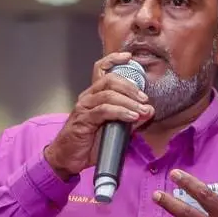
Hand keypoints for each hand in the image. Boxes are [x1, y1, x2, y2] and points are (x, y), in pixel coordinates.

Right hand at [43, 53, 154, 178]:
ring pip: (108, 94)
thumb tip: (149, 110)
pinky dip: (121, 112)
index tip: (128, 57)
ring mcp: (84, 107)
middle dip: (130, 86)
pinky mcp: (83, 120)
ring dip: (129, 101)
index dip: (113, 59)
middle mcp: (88, 97)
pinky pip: (104, 110)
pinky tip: (132, 117)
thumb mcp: (115, 129)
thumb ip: (131, 119)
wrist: (68, 159)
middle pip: (109, 80)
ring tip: (141, 110)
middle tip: (144, 98)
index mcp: (94, 95)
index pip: (101, 69)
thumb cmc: (88, 143)